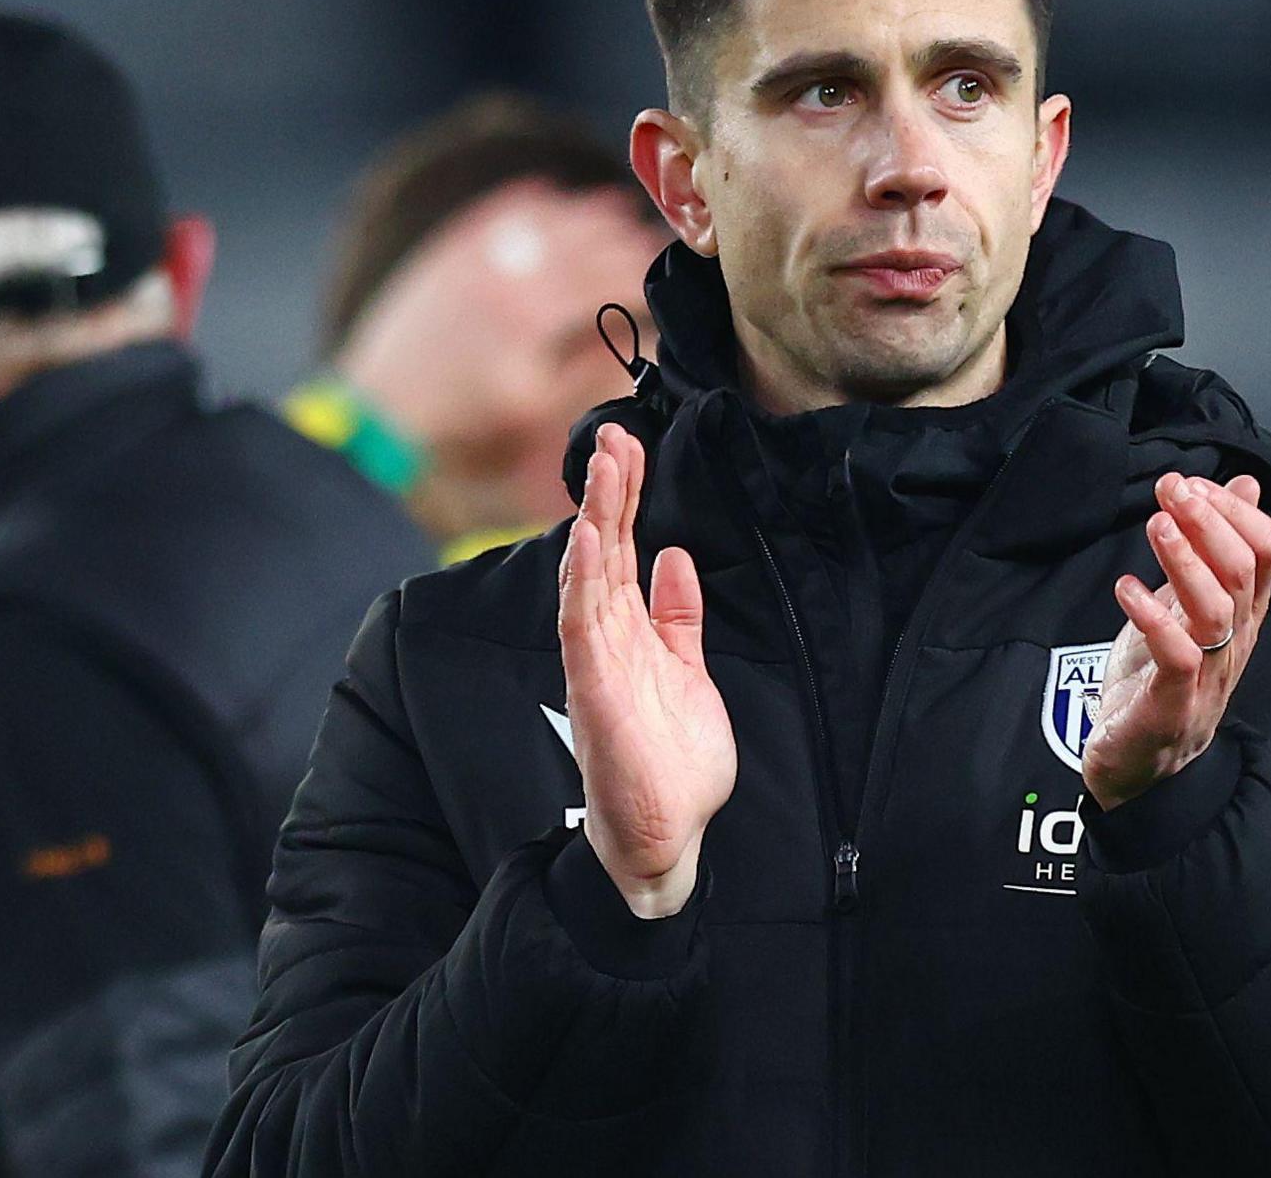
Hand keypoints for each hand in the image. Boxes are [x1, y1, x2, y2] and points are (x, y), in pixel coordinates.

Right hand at [557, 423, 736, 917]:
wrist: (668, 836)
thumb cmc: (672, 763)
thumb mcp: (688, 672)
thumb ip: (678, 617)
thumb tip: (675, 559)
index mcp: (629, 633)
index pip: (620, 551)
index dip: (623, 499)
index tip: (628, 447)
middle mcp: (606, 642)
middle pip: (601, 552)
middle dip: (607, 492)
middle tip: (613, 435)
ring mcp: (597, 664)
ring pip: (589, 577)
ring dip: (595, 520)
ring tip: (603, 468)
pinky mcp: (596, 691)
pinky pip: (582, 627)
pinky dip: (583, 580)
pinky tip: (588, 539)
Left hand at [1084, 474, 1270, 809]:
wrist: (1139, 768)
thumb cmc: (1160, 680)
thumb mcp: (1188, 603)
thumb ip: (1214, 548)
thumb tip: (1244, 484)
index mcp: (1243, 616)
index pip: (1266, 551)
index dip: (1233, 510)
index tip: (1191, 482)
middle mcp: (1235, 642)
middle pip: (1242, 571)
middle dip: (1208, 521)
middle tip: (1172, 488)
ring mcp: (1208, 675)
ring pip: (1215, 609)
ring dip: (1185, 560)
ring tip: (1155, 524)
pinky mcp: (1172, 704)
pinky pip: (1177, 657)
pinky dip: (1153, 617)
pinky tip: (1126, 588)